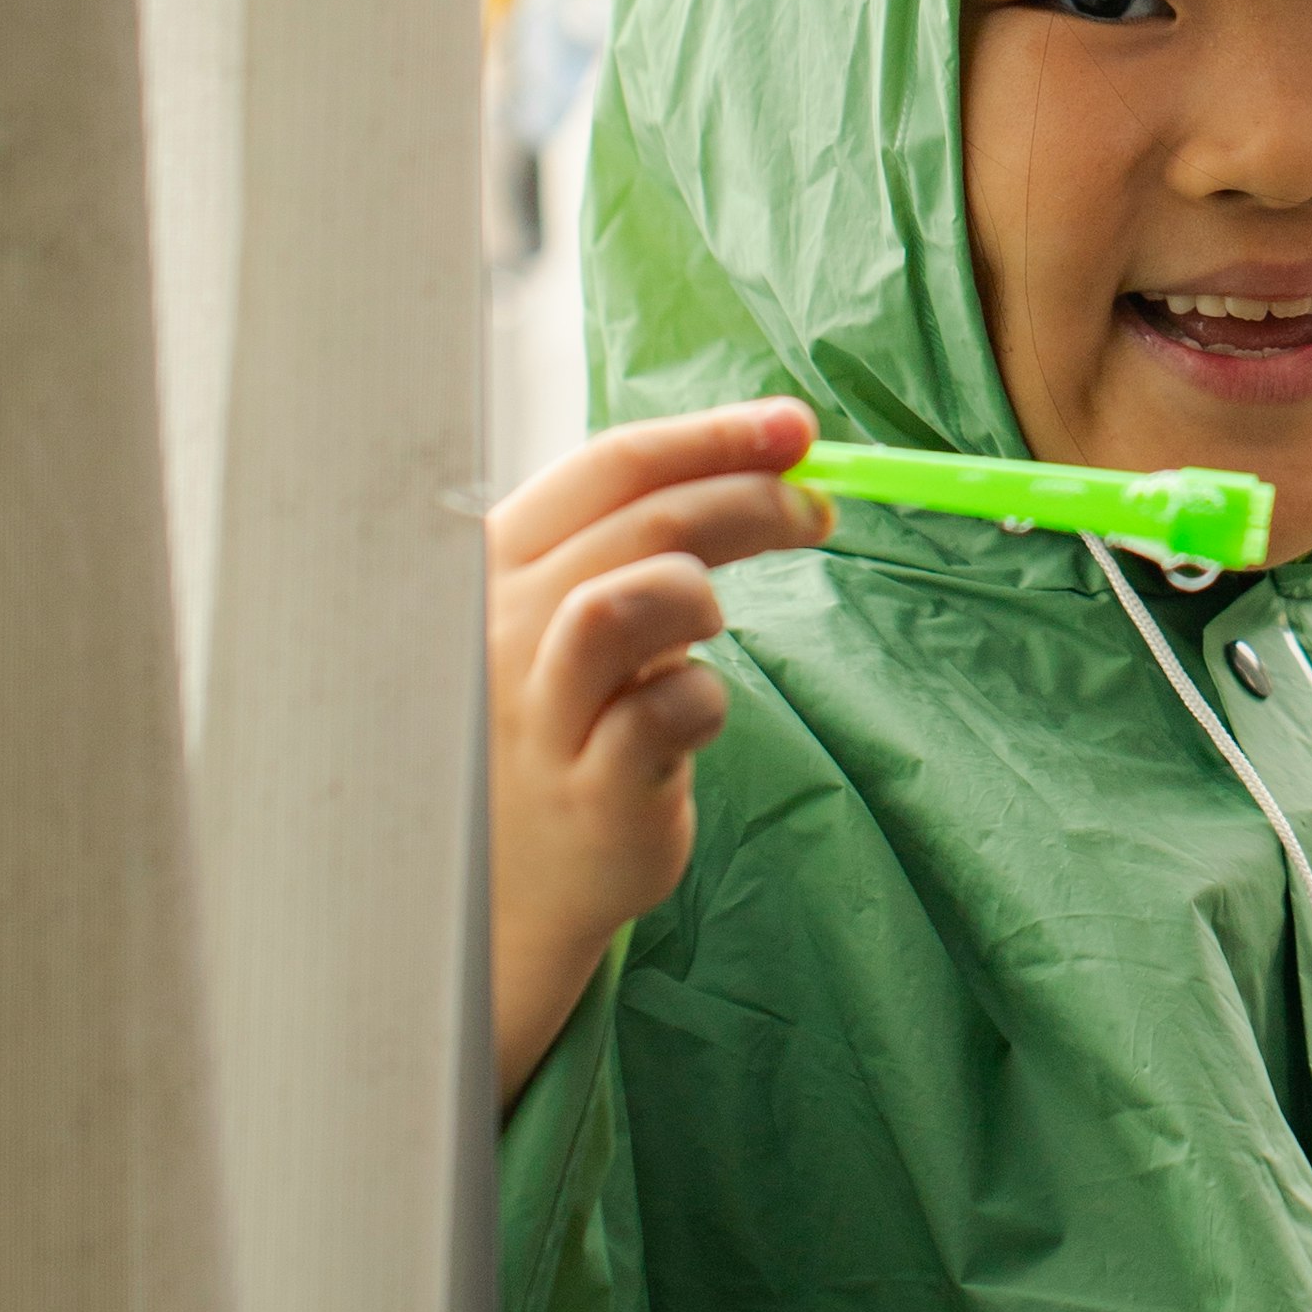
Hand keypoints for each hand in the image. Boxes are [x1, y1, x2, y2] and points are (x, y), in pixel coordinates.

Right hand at [487, 406, 827, 1100]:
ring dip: (699, 594)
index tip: (794, 427)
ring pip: (629, 598)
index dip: (712, 436)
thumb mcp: (573, 612)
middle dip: (748, 499)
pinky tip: (691, 718)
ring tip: (714, 625)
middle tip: (817, 509)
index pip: (607, 465)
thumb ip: (643, 535)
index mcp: (494, 563)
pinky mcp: (585, 789)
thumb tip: (777, 445)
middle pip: (642, 522)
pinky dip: (702, 699)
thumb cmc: (561, 724)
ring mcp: (534, 712)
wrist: (509, 883)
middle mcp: (495, 628)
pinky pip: (666, 711)